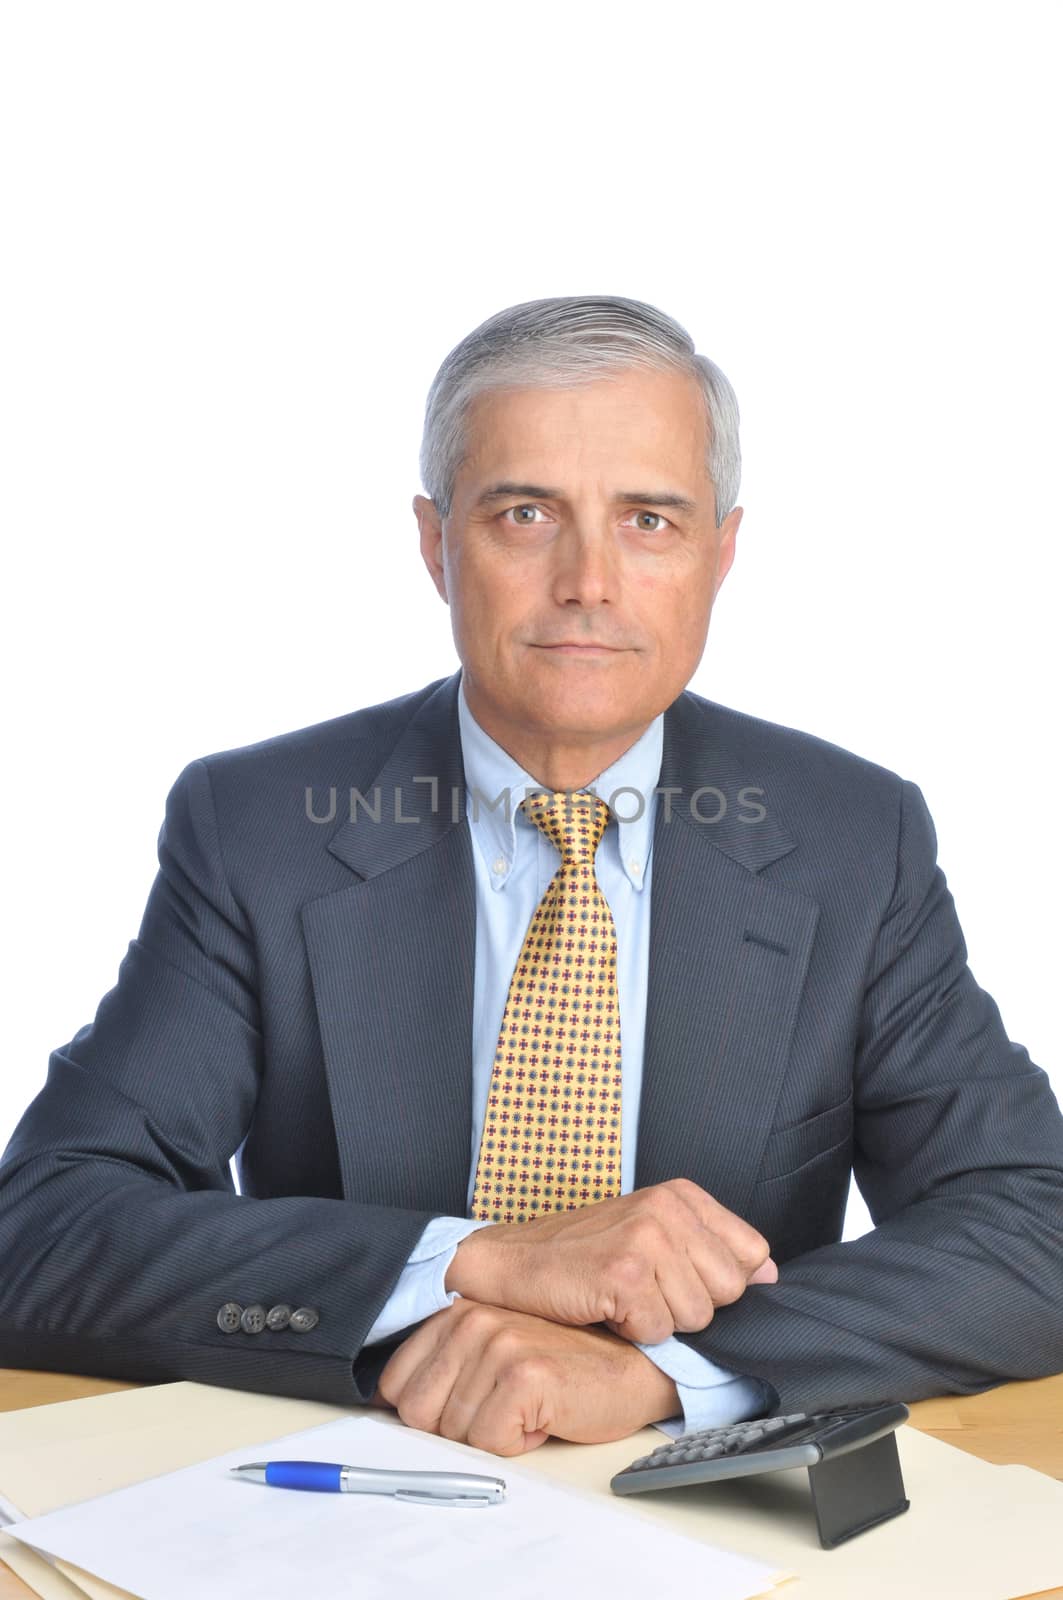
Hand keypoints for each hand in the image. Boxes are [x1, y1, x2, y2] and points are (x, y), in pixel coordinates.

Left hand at [373, 1299, 681, 1455]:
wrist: (635, 1367)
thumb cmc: (568, 1367)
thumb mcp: (493, 1358)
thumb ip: (445, 1370)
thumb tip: (392, 1412)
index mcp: (456, 1310)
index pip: (396, 1386)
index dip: (433, 1414)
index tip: (474, 1404)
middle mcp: (471, 1318)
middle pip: (419, 1415)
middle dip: (460, 1429)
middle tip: (508, 1407)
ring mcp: (497, 1342)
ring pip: (455, 1434)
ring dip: (496, 1435)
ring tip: (531, 1407)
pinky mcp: (524, 1374)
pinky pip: (490, 1443)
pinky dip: (519, 1444)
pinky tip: (546, 1416)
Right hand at [446, 1178, 777, 1344]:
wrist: (512, 1262)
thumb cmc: (582, 1255)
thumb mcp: (654, 1235)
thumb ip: (711, 1249)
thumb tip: (770, 1273)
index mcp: (683, 1195)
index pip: (753, 1255)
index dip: (722, 1284)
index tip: (680, 1282)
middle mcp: (669, 1208)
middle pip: (730, 1291)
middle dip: (691, 1306)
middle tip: (645, 1291)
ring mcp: (648, 1238)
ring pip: (698, 1317)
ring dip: (660, 1322)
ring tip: (623, 1297)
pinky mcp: (625, 1272)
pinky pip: (659, 1331)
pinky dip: (633, 1332)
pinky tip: (606, 1307)